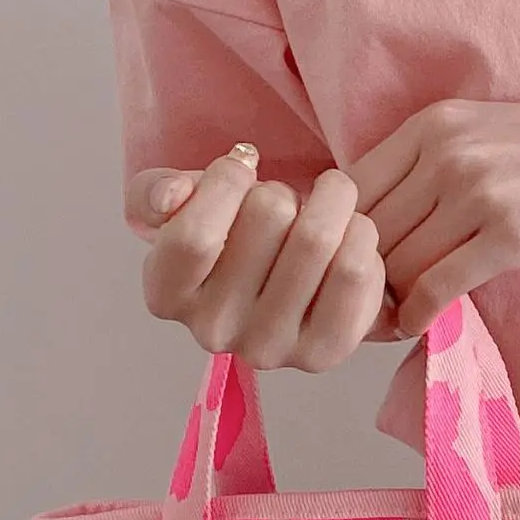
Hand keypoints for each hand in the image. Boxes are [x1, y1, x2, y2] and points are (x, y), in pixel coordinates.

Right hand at [126, 146, 405, 371]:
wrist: (292, 280)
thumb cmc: (232, 233)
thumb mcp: (183, 202)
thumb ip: (158, 190)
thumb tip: (171, 195)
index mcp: (167, 295)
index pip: (194, 235)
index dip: (226, 182)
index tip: (243, 166)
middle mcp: (213, 331)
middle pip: (267, 217)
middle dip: (282, 190)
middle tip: (285, 200)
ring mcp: (269, 348)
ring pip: (317, 238)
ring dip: (330, 201)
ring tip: (324, 205)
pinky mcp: (324, 353)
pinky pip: (356, 270)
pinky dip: (360, 234)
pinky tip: (350, 232)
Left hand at [344, 92, 519, 339]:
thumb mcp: (489, 131)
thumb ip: (432, 163)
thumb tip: (376, 219)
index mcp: (433, 124)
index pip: (350, 188)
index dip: (341, 236)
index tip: (352, 266)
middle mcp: (446, 153)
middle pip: (366, 231)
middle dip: (360, 274)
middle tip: (365, 306)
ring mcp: (479, 193)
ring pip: (397, 262)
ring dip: (388, 299)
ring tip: (393, 317)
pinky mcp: (513, 236)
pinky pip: (438, 285)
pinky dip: (419, 312)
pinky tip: (423, 323)